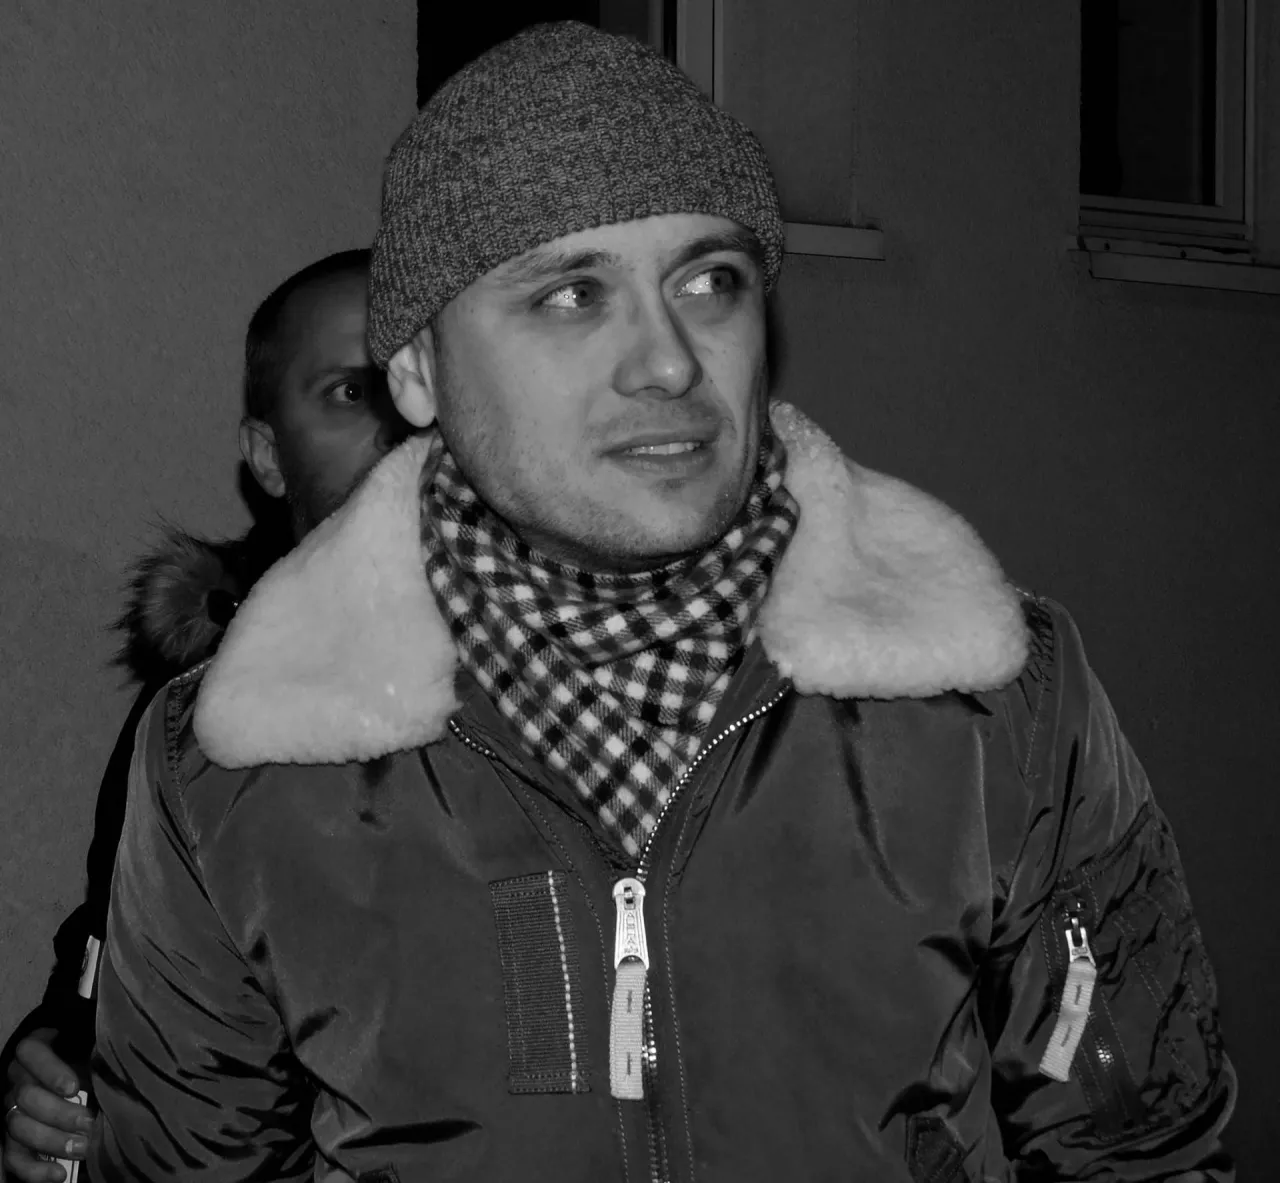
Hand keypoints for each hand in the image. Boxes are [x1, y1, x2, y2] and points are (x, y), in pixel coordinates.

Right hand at [2, 1030, 91, 1182]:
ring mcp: (13, 1110)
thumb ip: (99, 1058)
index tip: (74, 1087)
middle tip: (89, 1123)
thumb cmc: (93, 1064)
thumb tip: (119, 1069)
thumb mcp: (95, 1055)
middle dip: (59, 1113)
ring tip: (83, 1148)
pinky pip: (14, 1158)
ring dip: (52, 1141)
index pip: (30, 1052)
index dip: (49, 1070)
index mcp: (36, 1051)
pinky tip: (60, 1174)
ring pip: (18, 1127)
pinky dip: (35, 1170)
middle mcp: (20, 1080)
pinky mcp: (14, 1140)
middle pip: (26, 1096)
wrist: (85, 1085)